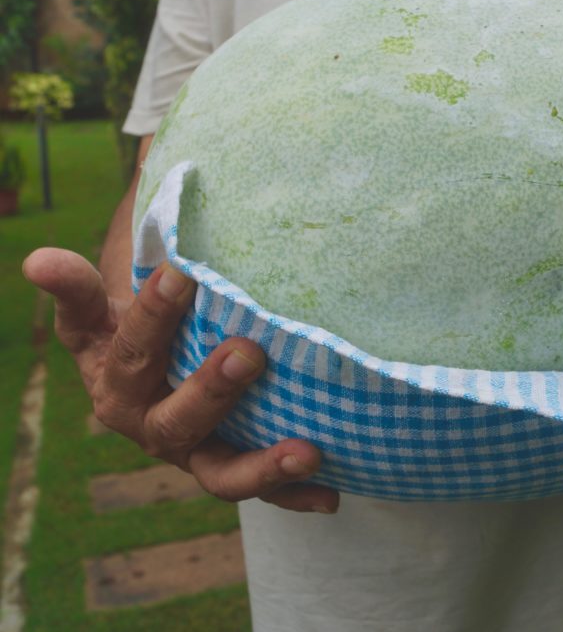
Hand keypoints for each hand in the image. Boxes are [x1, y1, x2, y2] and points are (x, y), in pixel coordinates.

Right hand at [23, 248, 339, 512]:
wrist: (150, 374)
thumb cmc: (131, 333)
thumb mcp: (100, 312)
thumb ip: (78, 289)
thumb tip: (38, 259)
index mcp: (116, 384)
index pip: (132, 349)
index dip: (153, 314)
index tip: (181, 275)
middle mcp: (152, 427)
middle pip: (178, 418)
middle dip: (212, 389)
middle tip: (248, 351)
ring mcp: (194, 454)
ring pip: (222, 472)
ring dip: (264, 467)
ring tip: (309, 451)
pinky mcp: (230, 467)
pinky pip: (264, 493)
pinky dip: (295, 496)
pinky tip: (330, 496)